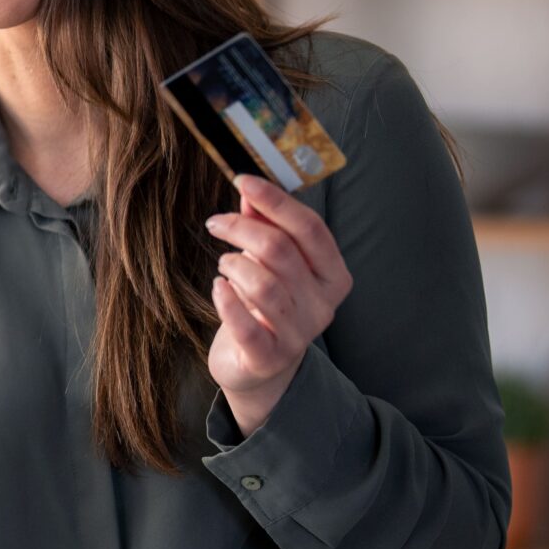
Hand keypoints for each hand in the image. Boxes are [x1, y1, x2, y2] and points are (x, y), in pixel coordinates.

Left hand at [206, 174, 352, 433]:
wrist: (260, 369)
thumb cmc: (266, 306)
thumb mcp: (271, 264)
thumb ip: (264, 227)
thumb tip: (249, 190)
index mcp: (333, 275)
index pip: (310, 228)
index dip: (275, 200)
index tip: (242, 179)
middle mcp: (323, 305)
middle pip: (280, 251)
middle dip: (241, 228)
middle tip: (216, 223)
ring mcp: (300, 334)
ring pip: (262, 284)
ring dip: (233, 264)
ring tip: (224, 264)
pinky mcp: (269, 357)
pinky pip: (246, 324)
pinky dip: (226, 300)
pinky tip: (218, 288)